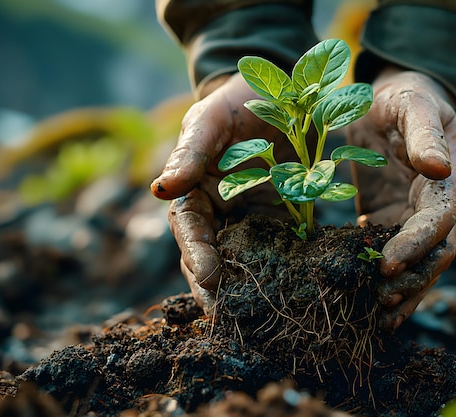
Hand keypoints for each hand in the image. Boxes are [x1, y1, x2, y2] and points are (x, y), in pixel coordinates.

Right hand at [150, 73, 295, 314]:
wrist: (280, 94)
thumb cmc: (236, 102)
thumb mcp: (212, 120)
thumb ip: (190, 151)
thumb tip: (160, 189)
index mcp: (195, 191)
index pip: (189, 230)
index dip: (196, 254)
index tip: (208, 277)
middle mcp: (220, 213)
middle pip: (212, 257)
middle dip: (216, 289)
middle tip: (228, 316)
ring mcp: (251, 220)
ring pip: (244, 262)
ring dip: (248, 290)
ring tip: (258, 316)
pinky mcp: (282, 222)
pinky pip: (281, 251)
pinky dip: (284, 272)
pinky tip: (294, 290)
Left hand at [347, 68, 455, 331]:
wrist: (393, 100)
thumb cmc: (405, 95)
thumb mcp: (412, 103)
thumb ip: (425, 132)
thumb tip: (439, 167)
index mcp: (450, 178)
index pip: (439, 221)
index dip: (416, 244)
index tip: (387, 265)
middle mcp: (442, 204)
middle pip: (435, 253)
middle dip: (411, 280)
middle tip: (378, 303)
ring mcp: (419, 217)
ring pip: (420, 265)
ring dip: (404, 292)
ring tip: (378, 318)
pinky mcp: (395, 221)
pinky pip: (398, 258)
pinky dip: (390, 283)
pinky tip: (371, 306)